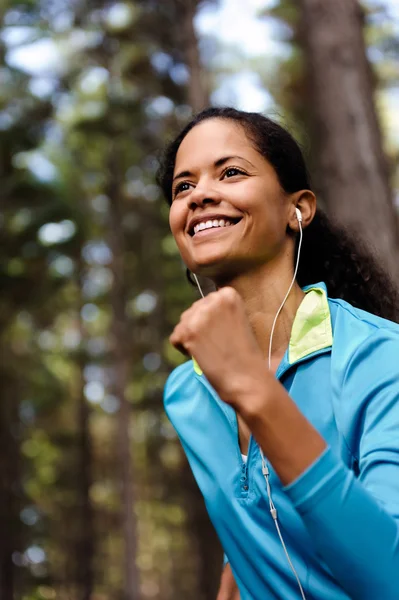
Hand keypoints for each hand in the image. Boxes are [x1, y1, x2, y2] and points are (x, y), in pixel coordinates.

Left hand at [169, 287, 269, 405]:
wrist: (247, 377)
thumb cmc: (245, 354)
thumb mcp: (238, 320)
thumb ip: (220, 310)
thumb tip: (196, 310)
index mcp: (229, 294)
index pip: (207, 302)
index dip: (212, 321)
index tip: (224, 334)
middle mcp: (213, 299)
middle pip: (193, 311)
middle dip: (199, 328)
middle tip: (217, 345)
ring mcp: (200, 315)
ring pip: (182, 324)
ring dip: (191, 338)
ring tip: (211, 350)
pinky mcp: (188, 331)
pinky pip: (175, 338)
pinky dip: (184, 350)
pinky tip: (202, 356)